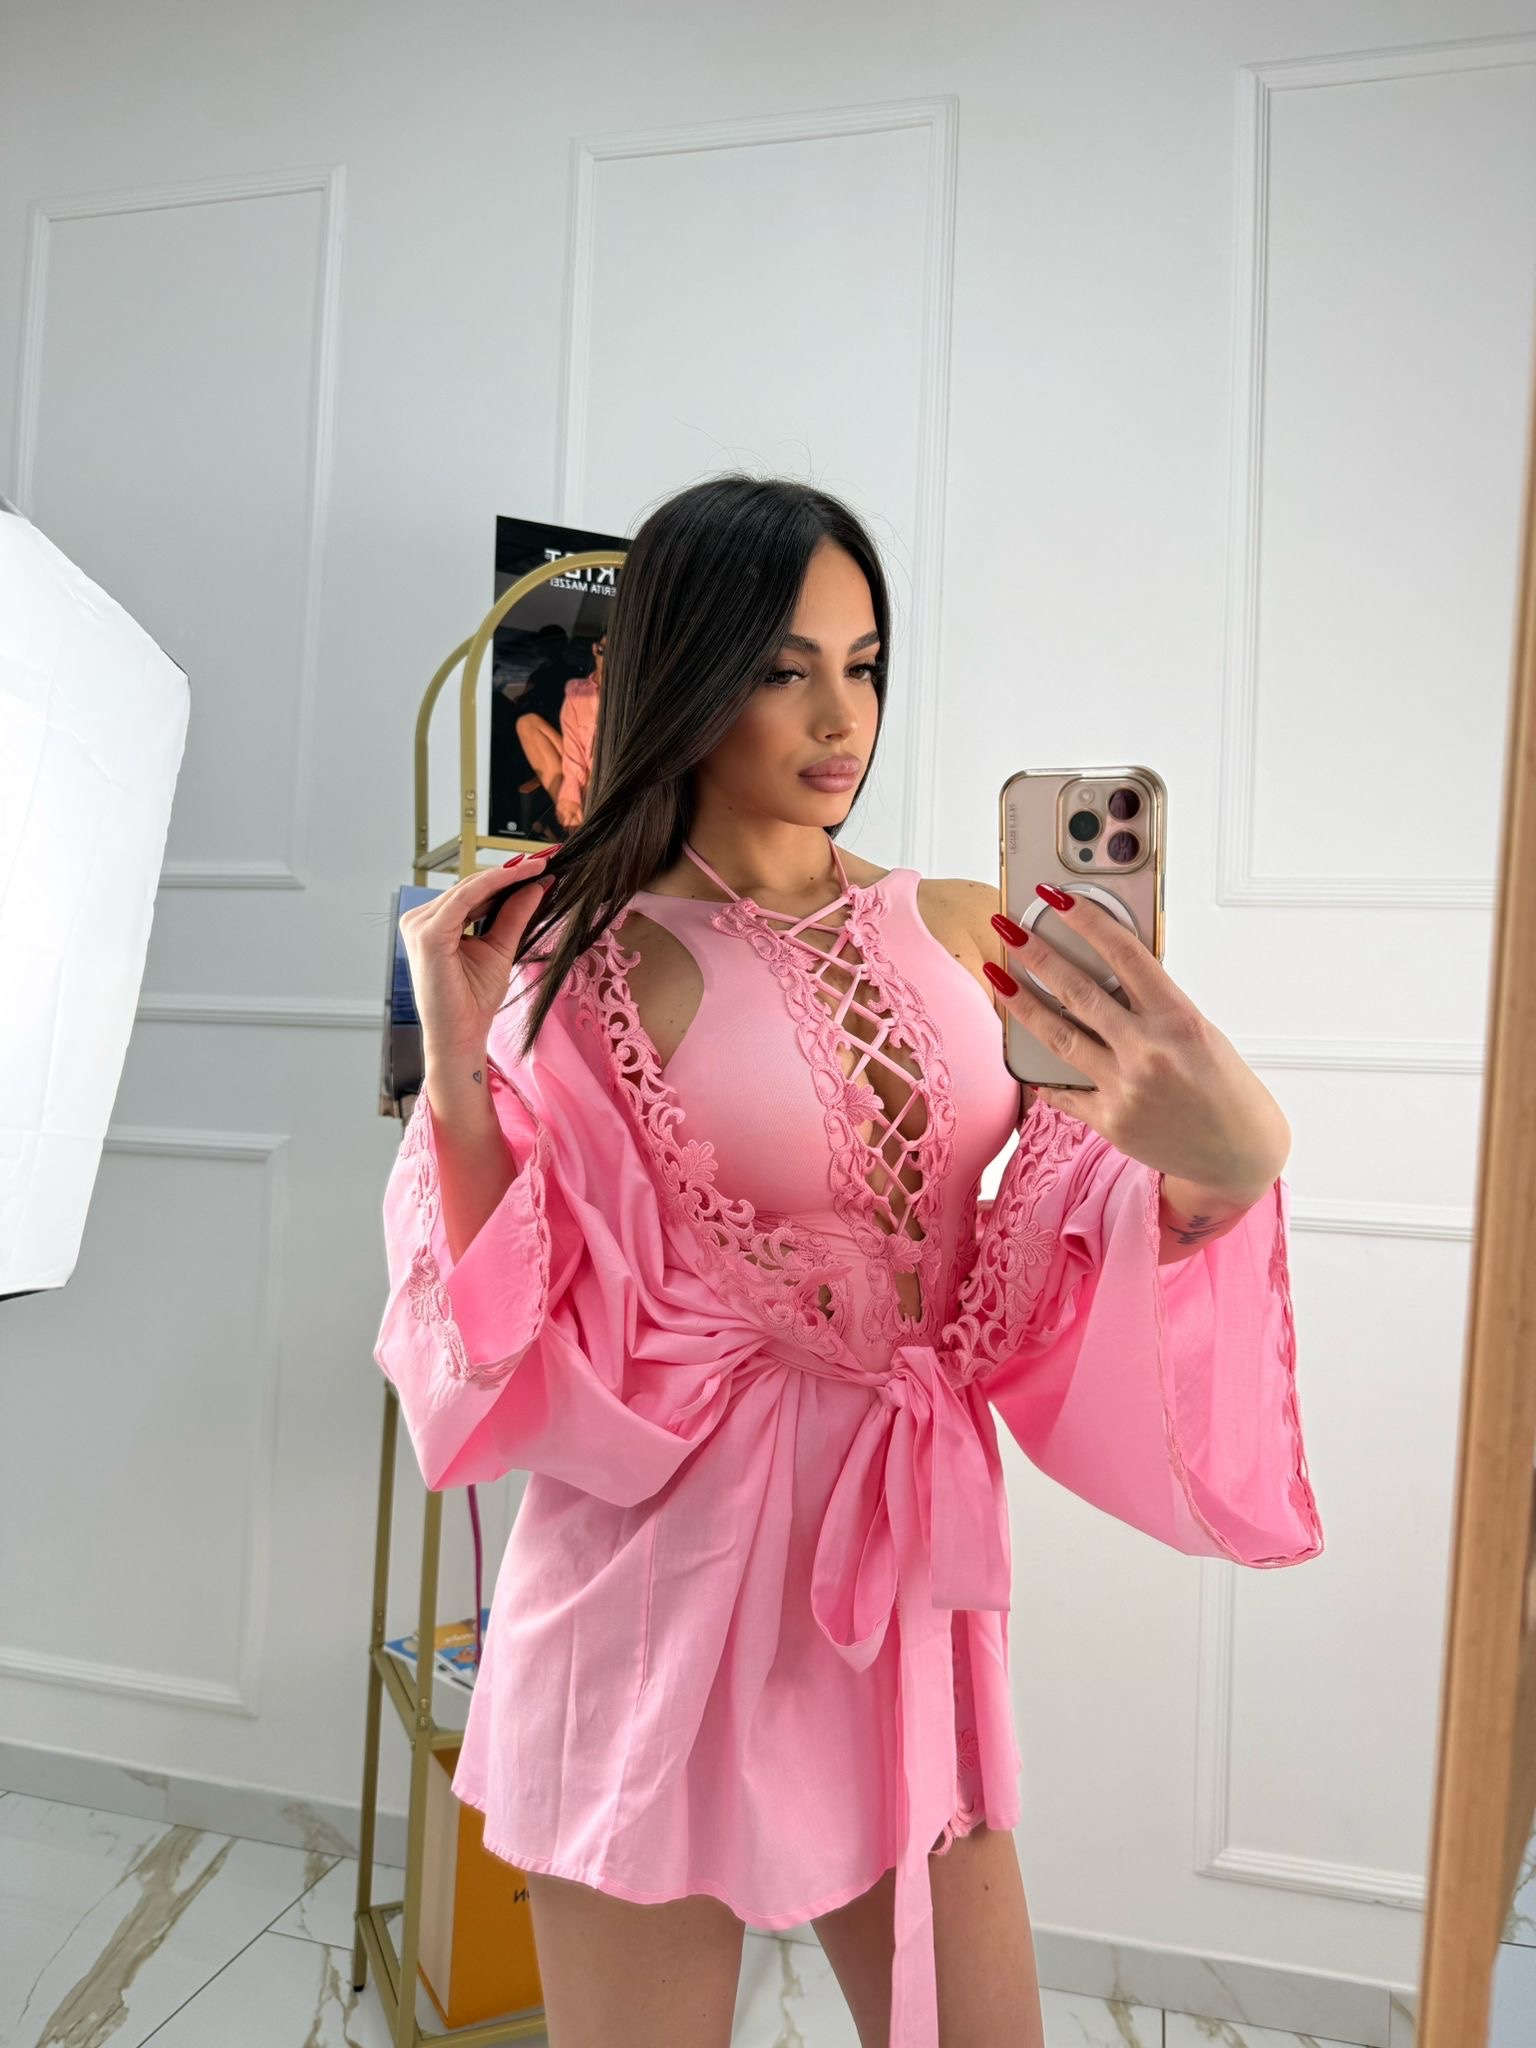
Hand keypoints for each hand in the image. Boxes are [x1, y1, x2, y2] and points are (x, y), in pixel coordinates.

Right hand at [399, 848, 557, 1061]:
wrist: (462, 1035)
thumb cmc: (475, 999)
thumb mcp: (501, 948)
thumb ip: (514, 914)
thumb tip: (537, 884)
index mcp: (433, 924)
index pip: (471, 892)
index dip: (506, 877)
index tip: (539, 864)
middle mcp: (420, 920)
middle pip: (470, 886)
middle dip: (510, 872)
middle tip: (545, 859)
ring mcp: (419, 925)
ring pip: (469, 888)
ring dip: (506, 876)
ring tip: (539, 866)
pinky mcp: (427, 934)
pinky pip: (465, 898)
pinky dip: (494, 884)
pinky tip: (520, 876)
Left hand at [987, 892, 1289, 1197]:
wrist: (1240, 1154)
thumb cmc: (1224, 1086)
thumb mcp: (1199, 1032)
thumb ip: (1155, 1005)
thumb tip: (1106, 972)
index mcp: (1179, 1019)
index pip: (1124, 954)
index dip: (1087, 920)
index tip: (1057, 897)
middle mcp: (1149, 1052)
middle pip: (1078, 992)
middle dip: (1036, 954)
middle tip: (1008, 928)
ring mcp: (1125, 1089)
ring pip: (1057, 1036)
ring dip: (1021, 1003)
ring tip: (998, 978)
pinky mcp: (1109, 1121)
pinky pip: (1063, 1089)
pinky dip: (1043, 1070)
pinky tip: (1021, 1051)